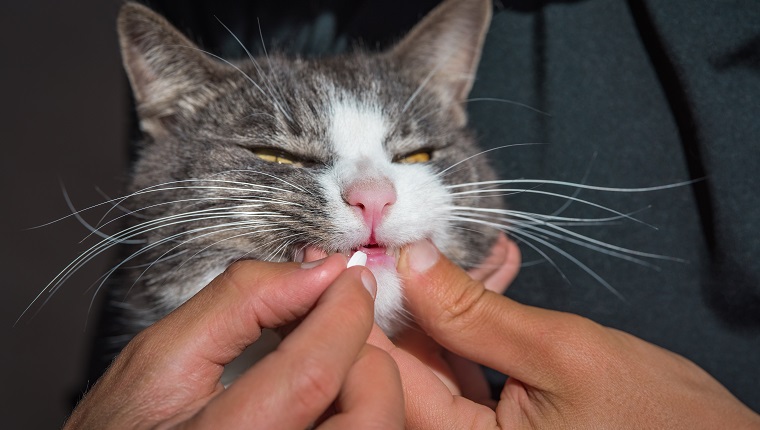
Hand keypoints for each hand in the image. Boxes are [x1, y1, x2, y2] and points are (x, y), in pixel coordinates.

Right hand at [65, 254, 402, 428]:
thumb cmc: (124, 429)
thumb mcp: (161, 358)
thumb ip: (240, 303)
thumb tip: (319, 270)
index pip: (314, 374)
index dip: (343, 311)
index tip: (348, 275)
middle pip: (369, 416)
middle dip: (365, 356)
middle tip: (338, 323)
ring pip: (378, 428)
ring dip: (366, 381)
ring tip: (326, 355)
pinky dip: (357, 404)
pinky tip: (326, 388)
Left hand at [371, 239, 759, 428]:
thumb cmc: (654, 417)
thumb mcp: (560, 355)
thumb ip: (475, 314)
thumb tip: (410, 261)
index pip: (392, 378)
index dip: (370, 314)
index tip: (362, 256)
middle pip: (405, 369)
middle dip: (406, 300)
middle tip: (402, 242)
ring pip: (433, 362)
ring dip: (444, 302)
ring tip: (457, 248)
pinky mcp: (497, 421)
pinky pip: (466, 366)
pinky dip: (474, 321)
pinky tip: (491, 273)